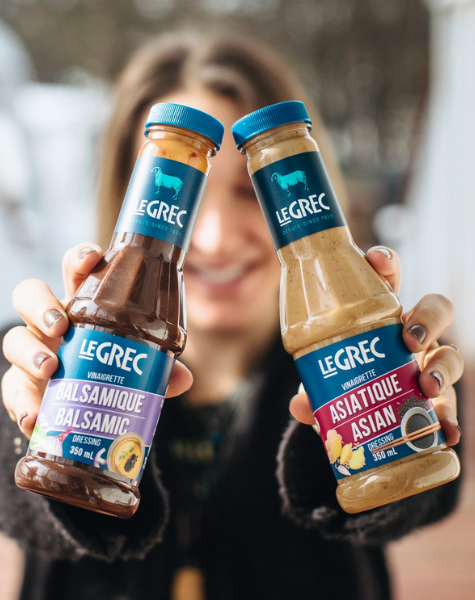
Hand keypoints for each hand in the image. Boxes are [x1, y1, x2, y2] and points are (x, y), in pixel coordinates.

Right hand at [2, 243, 192, 436]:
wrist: (86, 413)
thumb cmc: (112, 375)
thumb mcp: (139, 369)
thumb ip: (158, 370)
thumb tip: (182, 379)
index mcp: (84, 308)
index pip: (75, 271)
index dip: (79, 258)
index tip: (91, 258)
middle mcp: (53, 323)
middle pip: (29, 294)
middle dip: (41, 304)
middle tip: (61, 325)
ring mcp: (33, 352)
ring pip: (14, 339)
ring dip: (29, 352)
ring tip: (51, 368)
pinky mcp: (22, 386)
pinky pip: (12, 389)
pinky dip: (22, 403)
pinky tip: (35, 415)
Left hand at [289, 246, 463, 446]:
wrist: (360, 413)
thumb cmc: (344, 379)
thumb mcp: (325, 380)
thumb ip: (314, 388)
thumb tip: (300, 406)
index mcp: (379, 317)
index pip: (388, 279)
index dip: (386, 264)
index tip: (378, 262)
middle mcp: (409, 335)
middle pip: (434, 310)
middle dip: (427, 319)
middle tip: (409, 340)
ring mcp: (427, 365)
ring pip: (450, 355)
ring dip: (442, 369)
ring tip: (427, 386)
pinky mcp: (437, 398)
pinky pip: (451, 406)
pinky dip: (450, 420)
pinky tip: (447, 433)